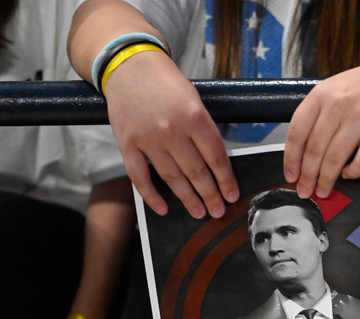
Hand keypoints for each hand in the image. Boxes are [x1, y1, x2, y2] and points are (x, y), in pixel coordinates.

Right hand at [103, 54, 237, 218]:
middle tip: (218, 211)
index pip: (216, 157)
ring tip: (199, 212)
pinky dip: (152, 197)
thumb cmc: (166, 84)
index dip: (226, 180)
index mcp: (194, 116)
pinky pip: (140, 178)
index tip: (232, 195)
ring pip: (172, 178)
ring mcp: (148, 139)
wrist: (129, 66)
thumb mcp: (194, 100)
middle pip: (196, 172)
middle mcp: (172, 130)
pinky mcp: (127, 144)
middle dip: (210, 195)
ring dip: (187, 199)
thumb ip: (204, 130)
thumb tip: (217, 164)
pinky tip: (163, 209)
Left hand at [284, 57, 359, 199]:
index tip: (291, 176)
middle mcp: (339, 105)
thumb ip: (317, 116)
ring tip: (323, 190)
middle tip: (305, 190)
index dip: (291, 160)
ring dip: (327, 180)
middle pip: (314, 150)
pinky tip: (349, 174)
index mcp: (321, 95)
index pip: (297, 133)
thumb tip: (303, 155)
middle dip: (307, 177)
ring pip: (335, 159)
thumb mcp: (333, 90)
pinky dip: (353, 173)